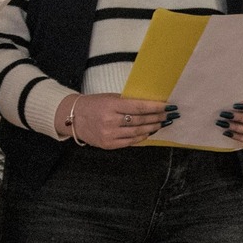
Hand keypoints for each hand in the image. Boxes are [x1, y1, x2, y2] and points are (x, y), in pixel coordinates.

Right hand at [53, 92, 176, 149]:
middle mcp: (110, 121)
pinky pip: (130, 141)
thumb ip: (127, 102)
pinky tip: (149, 132)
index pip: (138, 107)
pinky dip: (142, 137)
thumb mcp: (110, 98)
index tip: (167, 106)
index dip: (155, 108)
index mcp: (111, 105)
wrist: (74, 118)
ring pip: (137, 132)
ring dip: (152, 128)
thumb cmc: (95, 105)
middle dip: (157, 118)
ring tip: (162, 124)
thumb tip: (151, 105)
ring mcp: (109, 134)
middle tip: (168, 115)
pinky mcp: (109, 145)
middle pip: (140, 120)